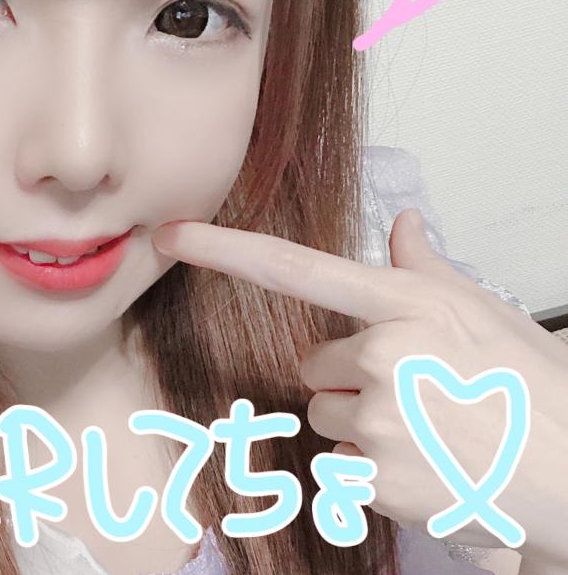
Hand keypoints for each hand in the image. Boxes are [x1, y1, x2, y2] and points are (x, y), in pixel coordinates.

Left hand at [151, 209, 567, 565]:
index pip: (294, 269)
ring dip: (361, 425)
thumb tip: (401, 225)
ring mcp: (376, 421)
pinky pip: (339, 464)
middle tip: (415, 391)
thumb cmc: (537, 390)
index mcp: (406, 304)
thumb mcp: (486, 314)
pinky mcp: (374, 480)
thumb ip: (427, 267)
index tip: (172, 236)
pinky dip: (371, 470)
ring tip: (425, 429)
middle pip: (315, 363)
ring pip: (325, 415)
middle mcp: (382, 356)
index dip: (224, 249)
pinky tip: (423, 465)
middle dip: (350, 376)